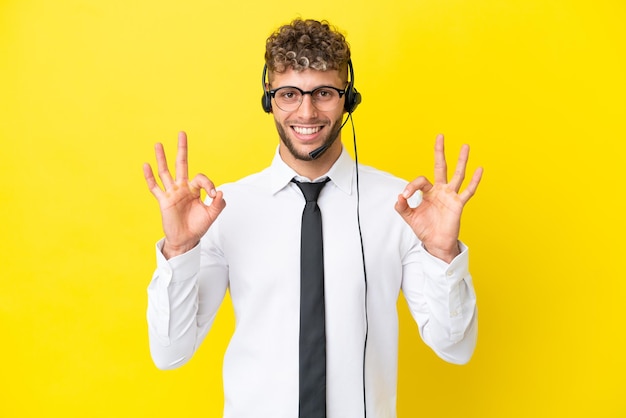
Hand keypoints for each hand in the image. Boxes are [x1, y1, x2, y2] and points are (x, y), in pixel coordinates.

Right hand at [143, 131, 225, 258]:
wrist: (186, 239)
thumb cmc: (198, 226)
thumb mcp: (212, 215)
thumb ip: (218, 204)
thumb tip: (220, 192)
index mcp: (195, 190)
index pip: (200, 178)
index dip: (208, 183)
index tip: (213, 194)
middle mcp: (182, 188)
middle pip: (181, 164)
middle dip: (182, 149)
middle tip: (182, 133)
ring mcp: (172, 193)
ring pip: (165, 172)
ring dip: (162, 158)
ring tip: (158, 144)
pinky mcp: (164, 201)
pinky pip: (155, 187)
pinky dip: (150, 177)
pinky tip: (146, 165)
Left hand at [395, 134, 482, 262]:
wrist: (435, 243)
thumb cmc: (424, 229)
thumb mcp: (409, 217)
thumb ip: (402, 207)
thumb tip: (398, 197)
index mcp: (428, 192)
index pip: (420, 181)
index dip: (410, 187)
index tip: (404, 197)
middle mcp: (440, 190)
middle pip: (440, 167)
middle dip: (439, 152)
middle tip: (440, 136)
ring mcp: (450, 196)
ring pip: (457, 174)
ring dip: (461, 160)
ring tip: (465, 146)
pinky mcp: (458, 204)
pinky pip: (468, 191)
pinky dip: (474, 180)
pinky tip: (479, 168)